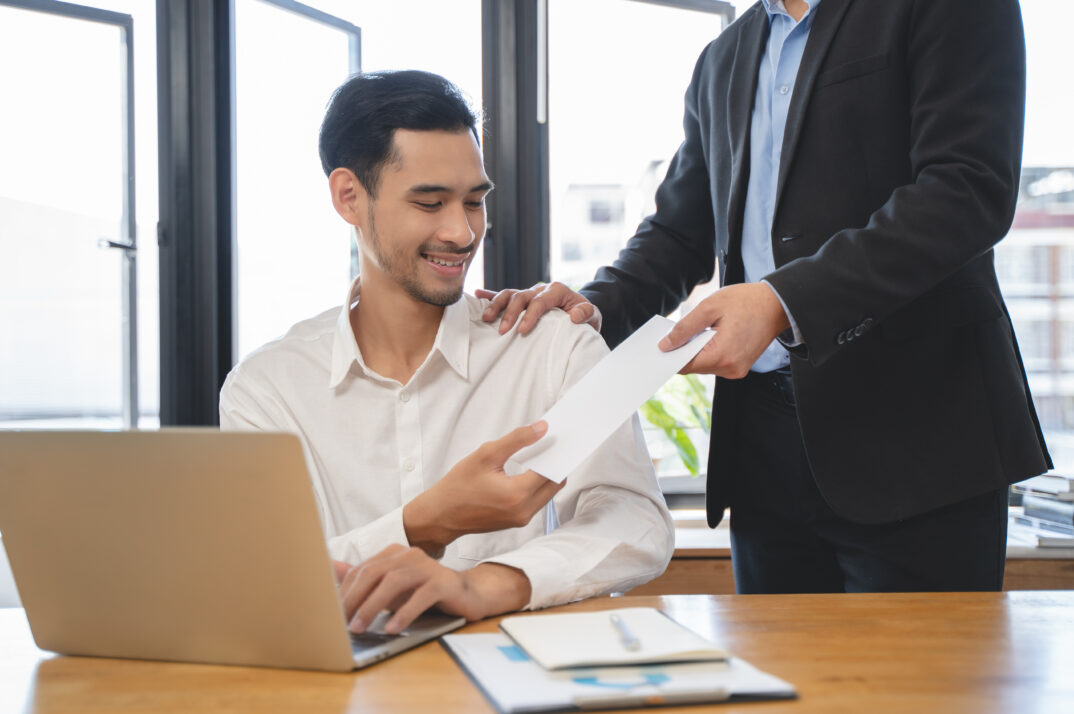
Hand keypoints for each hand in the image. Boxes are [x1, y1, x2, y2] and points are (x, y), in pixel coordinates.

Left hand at [339, 545, 530, 633]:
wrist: (466, 594)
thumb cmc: (423, 591)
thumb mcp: (390, 587)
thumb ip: (362, 578)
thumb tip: (329, 567)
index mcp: (394, 553)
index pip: (362, 570)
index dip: (345, 591)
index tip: (332, 613)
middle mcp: (409, 555)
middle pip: (374, 573)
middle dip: (354, 599)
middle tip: (342, 622)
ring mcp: (428, 567)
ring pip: (394, 582)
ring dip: (373, 607)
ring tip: (361, 627)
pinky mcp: (443, 583)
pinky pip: (420, 597)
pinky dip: (404, 613)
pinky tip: (393, 628)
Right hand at [402, 422, 565, 554]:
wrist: (441, 515)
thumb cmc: (458, 486)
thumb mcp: (486, 455)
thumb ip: (517, 440)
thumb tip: (542, 428)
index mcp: (518, 494)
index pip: (551, 470)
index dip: (557, 452)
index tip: (560, 437)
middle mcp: (524, 511)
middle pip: (556, 483)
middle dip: (556, 463)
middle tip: (553, 443)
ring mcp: (521, 519)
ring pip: (548, 493)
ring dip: (547, 475)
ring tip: (540, 454)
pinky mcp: (517, 521)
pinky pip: (537, 501)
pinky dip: (537, 485)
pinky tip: (529, 469)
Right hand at [476, 281, 601, 334]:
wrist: (581, 311)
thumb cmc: (585, 315)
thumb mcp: (593, 315)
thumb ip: (586, 314)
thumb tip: (574, 316)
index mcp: (557, 290)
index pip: (540, 301)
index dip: (530, 315)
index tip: (523, 330)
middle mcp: (540, 289)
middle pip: (521, 297)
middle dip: (510, 313)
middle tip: (503, 330)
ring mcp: (530, 293)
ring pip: (510, 294)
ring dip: (496, 305)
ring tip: (486, 318)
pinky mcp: (523, 299)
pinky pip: (504, 294)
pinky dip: (491, 295)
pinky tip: (477, 295)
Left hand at [658, 282, 790, 377]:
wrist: (776, 304)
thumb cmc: (746, 302)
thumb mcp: (710, 308)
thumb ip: (685, 328)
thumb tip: (666, 345)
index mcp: (722, 356)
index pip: (685, 365)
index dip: (670, 355)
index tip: (661, 345)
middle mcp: (730, 369)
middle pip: (694, 367)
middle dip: (684, 350)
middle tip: (680, 332)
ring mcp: (737, 370)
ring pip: (704, 365)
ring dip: (697, 350)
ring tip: (702, 329)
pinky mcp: (740, 366)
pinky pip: (716, 362)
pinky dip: (709, 351)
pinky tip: (711, 335)